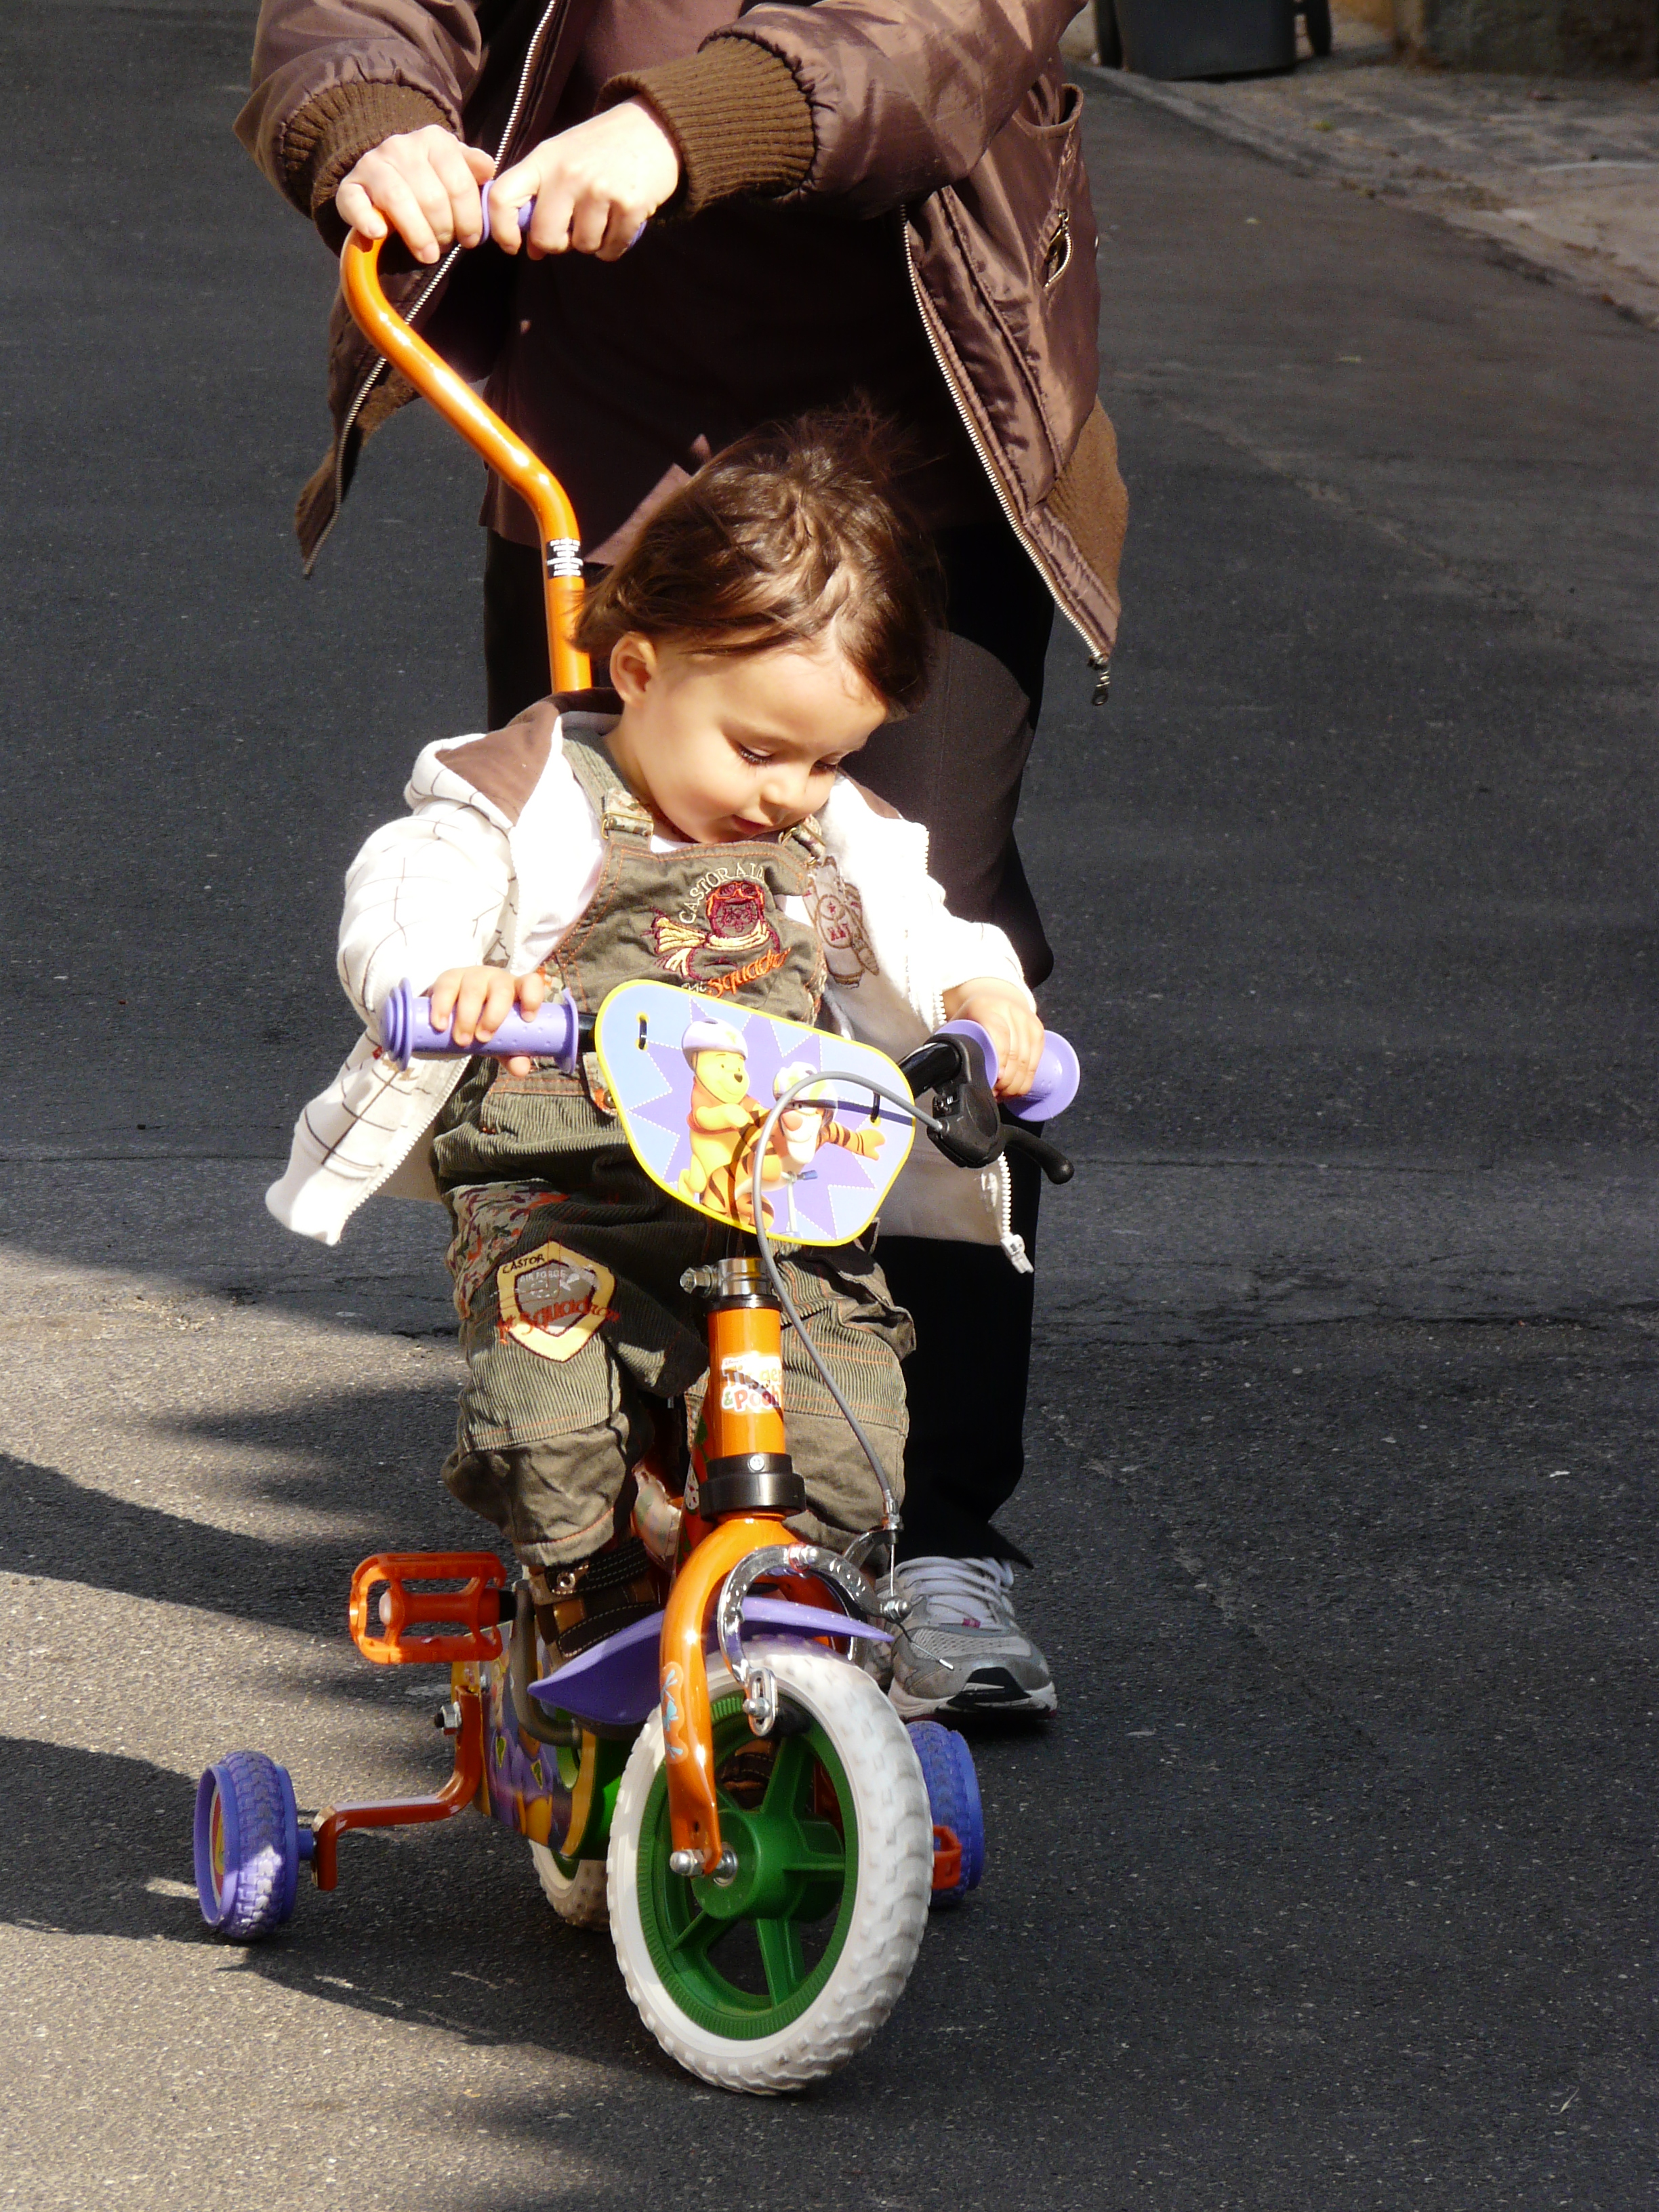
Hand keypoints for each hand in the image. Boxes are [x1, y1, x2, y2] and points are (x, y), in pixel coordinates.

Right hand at [336, 125, 494, 263]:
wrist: (385, 176)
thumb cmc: (430, 180)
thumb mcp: (456, 169)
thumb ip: (472, 169)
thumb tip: (488, 170)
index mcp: (434, 140)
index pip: (458, 182)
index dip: (469, 217)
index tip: (471, 239)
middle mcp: (401, 146)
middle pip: (431, 196)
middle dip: (444, 230)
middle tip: (445, 246)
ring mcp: (372, 164)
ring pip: (398, 200)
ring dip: (417, 234)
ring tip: (427, 254)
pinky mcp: (349, 186)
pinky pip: (354, 202)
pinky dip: (366, 220)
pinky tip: (379, 235)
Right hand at [426, 965, 545, 1073]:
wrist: (455, 1014)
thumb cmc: (486, 1024)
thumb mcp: (501, 1041)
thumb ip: (512, 1054)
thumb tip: (521, 1070)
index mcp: (517, 990)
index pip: (531, 983)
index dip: (532, 997)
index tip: (527, 1019)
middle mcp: (497, 979)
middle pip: (501, 990)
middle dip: (493, 1016)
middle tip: (483, 1039)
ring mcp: (473, 976)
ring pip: (473, 990)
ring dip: (467, 1017)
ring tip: (462, 1041)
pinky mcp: (449, 978)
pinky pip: (446, 988)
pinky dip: (442, 1008)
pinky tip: (440, 1025)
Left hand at [487, 100, 679, 260]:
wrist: (652, 128)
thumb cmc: (600, 148)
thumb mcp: (562, 159)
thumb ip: (540, 199)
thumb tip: (532, 250)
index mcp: (544, 160)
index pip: (503, 197)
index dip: (501, 229)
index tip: (514, 245)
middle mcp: (568, 174)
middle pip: (546, 237)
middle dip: (558, 243)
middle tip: (572, 229)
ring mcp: (600, 189)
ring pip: (583, 247)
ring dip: (592, 241)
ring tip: (602, 215)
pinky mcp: (629, 206)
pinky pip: (610, 250)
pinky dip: (614, 245)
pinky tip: (619, 221)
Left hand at [942, 980, 1044, 1101]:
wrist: (994, 997)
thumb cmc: (972, 1017)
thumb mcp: (958, 1024)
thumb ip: (949, 1045)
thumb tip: (937, 1072)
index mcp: (985, 1007)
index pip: (999, 1035)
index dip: (1000, 1060)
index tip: (995, 1081)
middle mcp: (1010, 1010)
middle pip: (1015, 1054)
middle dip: (1006, 1082)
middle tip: (993, 1095)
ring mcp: (1026, 1019)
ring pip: (1028, 1060)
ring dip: (1016, 1085)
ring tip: (1002, 1095)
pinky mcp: (1038, 1029)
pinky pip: (1037, 1059)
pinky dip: (1027, 1079)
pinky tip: (1016, 1090)